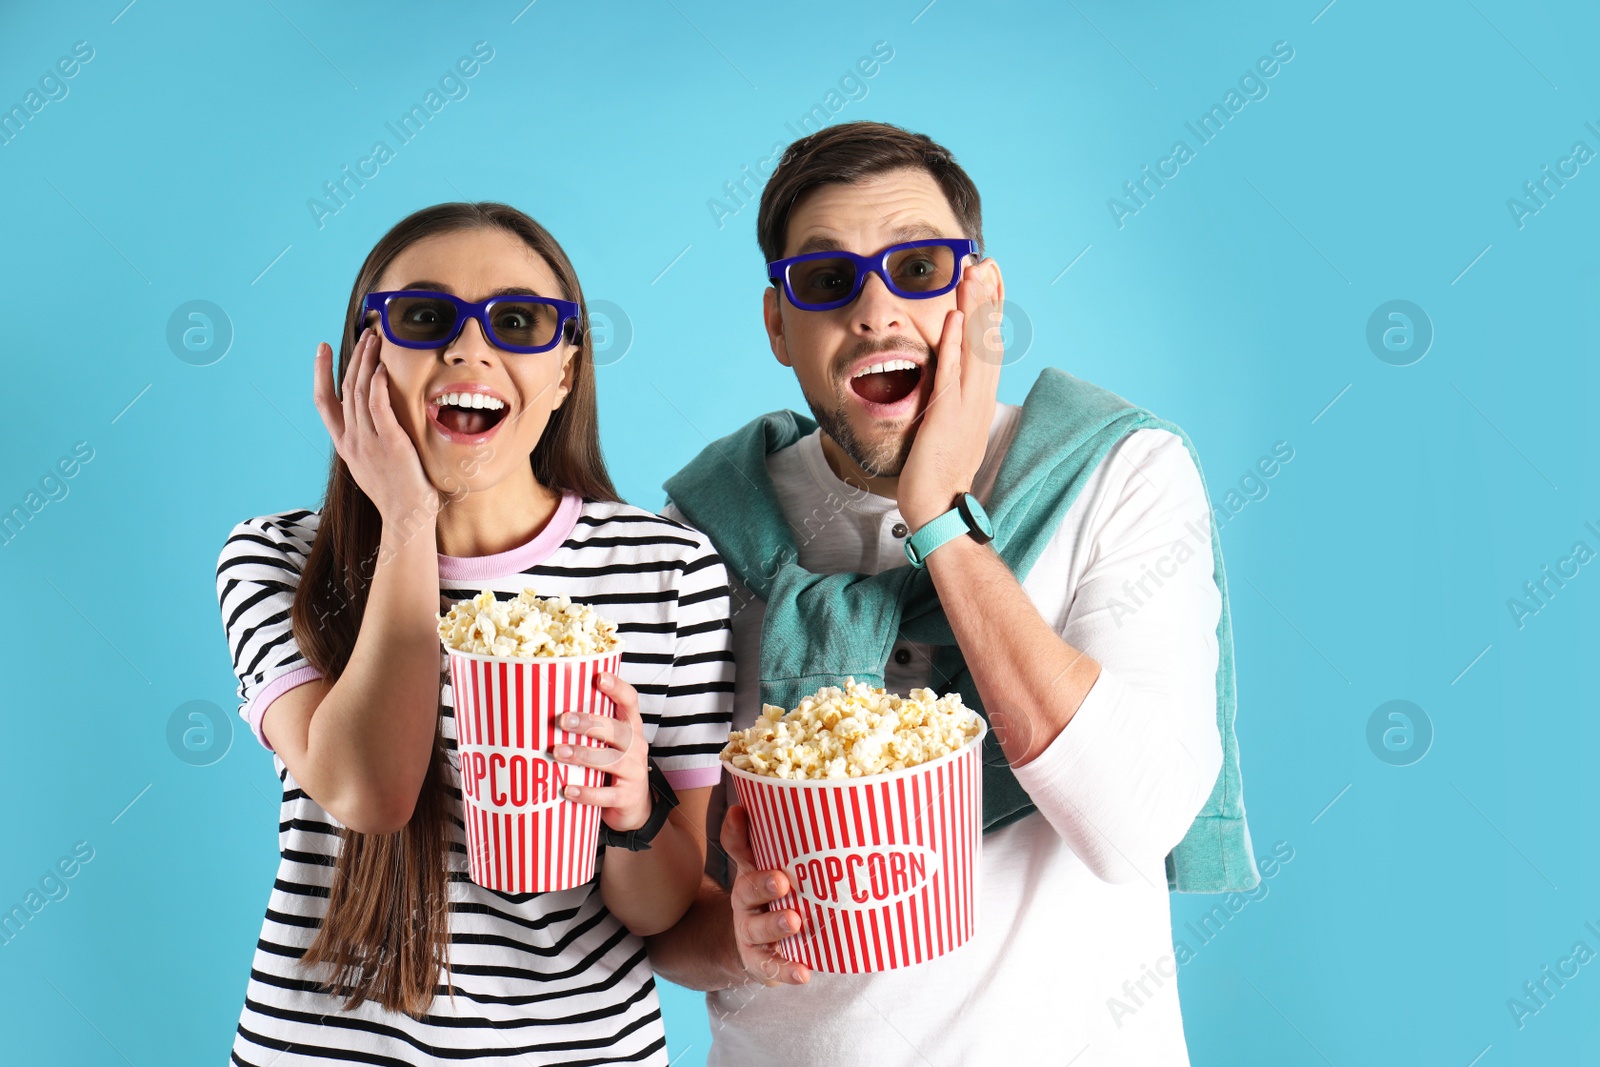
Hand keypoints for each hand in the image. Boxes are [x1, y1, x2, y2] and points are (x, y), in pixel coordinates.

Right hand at [312, 327, 439, 524]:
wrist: (406, 518)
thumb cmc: (396, 493)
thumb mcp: (371, 464)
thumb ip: (367, 440)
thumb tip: (371, 422)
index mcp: (344, 444)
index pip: (323, 401)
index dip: (320, 372)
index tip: (321, 348)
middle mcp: (351, 440)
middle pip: (345, 388)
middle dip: (353, 357)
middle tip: (364, 334)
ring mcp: (369, 442)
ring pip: (359, 392)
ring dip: (367, 362)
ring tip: (375, 340)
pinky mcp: (390, 443)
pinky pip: (378, 407)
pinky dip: (377, 386)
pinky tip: (382, 369)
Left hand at [554, 672, 651, 833]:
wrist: (633, 806)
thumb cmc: (612, 766)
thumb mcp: (608, 743)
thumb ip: (590, 727)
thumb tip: (545, 706)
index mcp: (631, 727)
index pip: (630, 702)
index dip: (617, 688)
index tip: (599, 678)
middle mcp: (636, 746)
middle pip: (618, 730)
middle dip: (590, 723)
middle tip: (563, 720)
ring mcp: (634, 772)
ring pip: (611, 761)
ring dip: (582, 755)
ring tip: (557, 752)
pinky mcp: (627, 796)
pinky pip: (606, 795)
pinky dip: (586, 793)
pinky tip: (567, 790)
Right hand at [720, 803, 809, 986]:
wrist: (753, 947)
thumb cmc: (770, 900)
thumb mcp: (766, 870)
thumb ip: (764, 842)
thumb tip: (750, 803)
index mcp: (748, 874)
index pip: (738, 849)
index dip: (736, 831)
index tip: (739, 812)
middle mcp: (745, 903)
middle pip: (747, 891)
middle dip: (763, 885)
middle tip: (782, 881)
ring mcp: (750, 934)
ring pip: (758, 930)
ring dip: (775, 925)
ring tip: (794, 922)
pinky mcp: (761, 962)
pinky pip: (772, 966)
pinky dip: (787, 970)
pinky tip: (804, 973)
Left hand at [897, 259, 1003, 530]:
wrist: (937, 507)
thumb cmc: (936, 468)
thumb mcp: (948, 423)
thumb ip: (949, 394)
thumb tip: (946, 371)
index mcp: (980, 396)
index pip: (989, 342)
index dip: (992, 308)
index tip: (991, 275)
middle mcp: (979, 396)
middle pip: (988, 337)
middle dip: (988, 297)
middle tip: (987, 260)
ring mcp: (967, 405)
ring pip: (974, 348)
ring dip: (974, 309)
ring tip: (974, 273)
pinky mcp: (948, 416)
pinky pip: (951, 375)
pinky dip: (952, 346)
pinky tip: (952, 319)